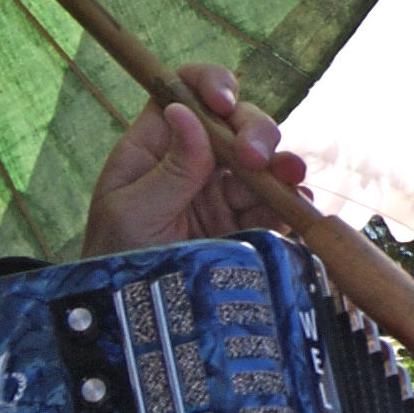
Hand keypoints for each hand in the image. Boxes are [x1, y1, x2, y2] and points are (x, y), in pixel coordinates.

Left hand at [81, 63, 307, 254]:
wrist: (133, 327)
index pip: (182, 92)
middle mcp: (191, 162)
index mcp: (153, 148)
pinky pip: (275, 204)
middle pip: (233, 122)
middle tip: (257, 158)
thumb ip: (167, 169)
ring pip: (262, 160)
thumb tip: (185, 111)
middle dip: (254, 129)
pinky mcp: (244, 226)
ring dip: (281, 162)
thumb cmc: (115, 263)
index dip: (208, 85)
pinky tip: (298, 204)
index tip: (225, 103)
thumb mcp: (131, 215)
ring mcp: (220, 193)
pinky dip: (291, 200)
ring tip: (291, 175)